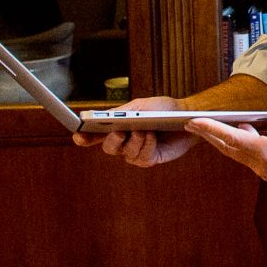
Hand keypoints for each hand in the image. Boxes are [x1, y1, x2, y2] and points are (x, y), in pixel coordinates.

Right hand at [72, 95, 197, 167]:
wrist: (187, 115)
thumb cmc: (161, 109)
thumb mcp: (139, 106)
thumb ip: (120, 113)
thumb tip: (101, 118)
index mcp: (116, 127)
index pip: (94, 136)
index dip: (83, 137)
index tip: (79, 134)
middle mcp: (123, 142)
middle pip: (108, 148)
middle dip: (112, 140)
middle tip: (120, 131)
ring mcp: (136, 152)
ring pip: (126, 153)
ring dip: (135, 141)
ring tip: (145, 130)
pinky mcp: (150, 159)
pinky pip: (142, 158)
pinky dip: (146, 146)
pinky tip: (152, 137)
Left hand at [185, 105, 266, 193]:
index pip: (234, 140)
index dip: (212, 130)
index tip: (194, 122)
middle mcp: (264, 166)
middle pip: (229, 148)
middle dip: (209, 135)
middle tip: (190, 123)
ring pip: (238, 153)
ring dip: (223, 140)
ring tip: (210, 127)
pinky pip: (249, 156)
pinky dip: (240, 143)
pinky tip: (244, 131)